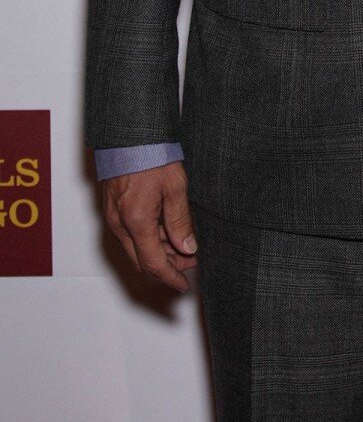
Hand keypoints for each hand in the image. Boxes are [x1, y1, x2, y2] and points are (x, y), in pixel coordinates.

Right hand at [101, 162, 196, 292]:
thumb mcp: (175, 187)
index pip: (153, 263)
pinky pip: (130, 234)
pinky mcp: (113, 209)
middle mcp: (120, 224)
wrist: (128, 135)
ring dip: (158, 252)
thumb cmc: (151, 155)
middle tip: (190, 262)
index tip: (183, 285)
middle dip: (167, 266)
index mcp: (136, 221)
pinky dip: (148, 239)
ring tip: (183, 246)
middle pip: (142, 260)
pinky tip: (166, 231)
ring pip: (136, 248)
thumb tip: (188, 248)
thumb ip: (180, 221)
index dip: (170, 277)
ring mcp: (113, 217)